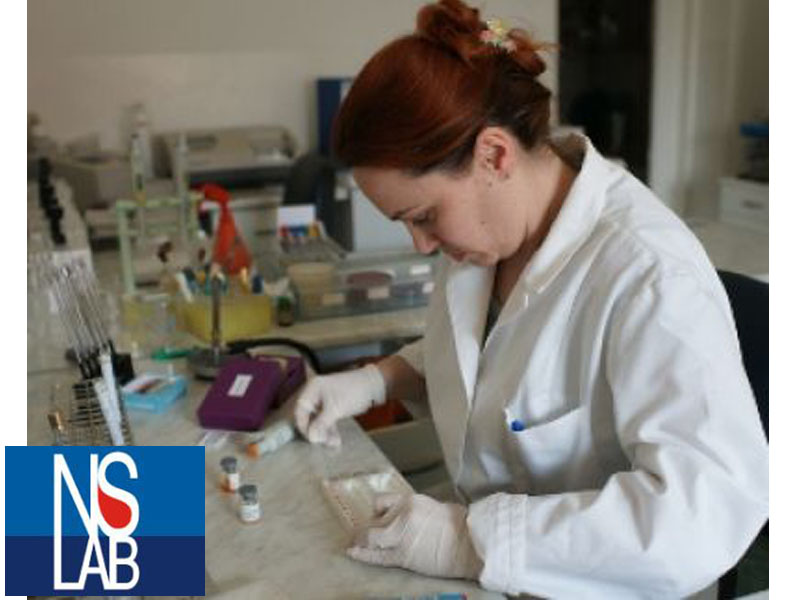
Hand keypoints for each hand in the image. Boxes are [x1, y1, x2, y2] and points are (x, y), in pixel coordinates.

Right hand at [294, 365, 385, 447]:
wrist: (373, 386)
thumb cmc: (353, 391)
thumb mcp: (335, 409)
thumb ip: (321, 424)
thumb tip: (311, 438)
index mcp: (312, 388)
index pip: (300, 409)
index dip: (303, 424)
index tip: (309, 437)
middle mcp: (316, 393)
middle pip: (310, 416)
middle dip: (316, 430)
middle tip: (322, 442)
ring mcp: (325, 400)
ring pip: (319, 420)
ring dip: (325, 432)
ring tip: (332, 443)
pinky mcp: (334, 406)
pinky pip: (328, 420)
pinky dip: (331, 429)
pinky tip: (335, 440)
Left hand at [347, 493, 482, 580]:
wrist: (470, 542)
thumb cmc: (459, 526)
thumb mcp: (433, 508)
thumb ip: (415, 513)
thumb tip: (405, 520)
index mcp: (411, 501)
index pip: (380, 502)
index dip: (375, 512)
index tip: (373, 519)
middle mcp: (402, 515)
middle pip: (373, 521)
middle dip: (365, 530)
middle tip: (358, 536)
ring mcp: (401, 535)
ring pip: (371, 537)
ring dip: (361, 542)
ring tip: (354, 546)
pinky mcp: (403, 555)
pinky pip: (377, 556)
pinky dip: (363, 555)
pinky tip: (352, 553)